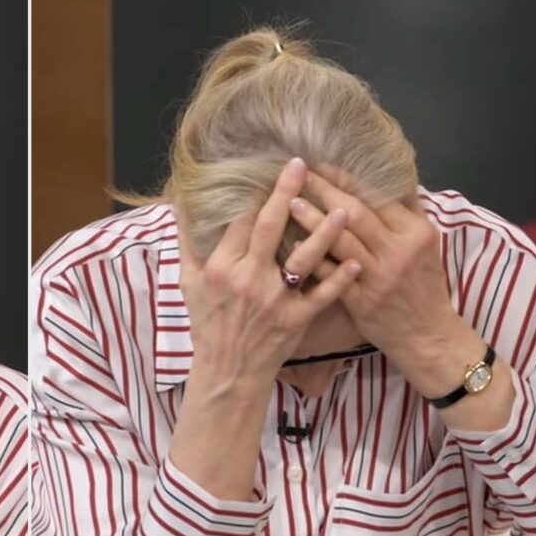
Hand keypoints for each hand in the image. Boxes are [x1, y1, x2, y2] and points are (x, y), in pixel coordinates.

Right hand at [177, 158, 362, 395]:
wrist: (226, 371)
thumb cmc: (207, 323)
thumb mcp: (188, 281)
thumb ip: (187, 241)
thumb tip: (178, 204)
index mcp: (221, 267)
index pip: (240, 221)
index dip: (255, 194)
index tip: (268, 169)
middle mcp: (248, 279)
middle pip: (270, 228)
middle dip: (285, 193)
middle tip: (301, 165)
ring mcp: (275, 299)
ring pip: (303, 259)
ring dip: (324, 232)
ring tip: (344, 208)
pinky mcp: (296, 319)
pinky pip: (323, 295)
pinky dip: (341, 279)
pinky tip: (357, 261)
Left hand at [290, 166, 464, 375]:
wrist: (427, 335)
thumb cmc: (423, 286)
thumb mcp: (425, 245)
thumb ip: (407, 212)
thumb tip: (389, 176)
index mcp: (415, 232)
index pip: (377, 196)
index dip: (347, 179)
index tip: (322, 165)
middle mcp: (398, 250)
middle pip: (356, 213)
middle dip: (325, 191)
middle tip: (299, 175)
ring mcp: (379, 276)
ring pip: (341, 241)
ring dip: (313, 220)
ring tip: (290, 202)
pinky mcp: (361, 300)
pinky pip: (332, 275)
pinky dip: (313, 259)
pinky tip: (292, 245)